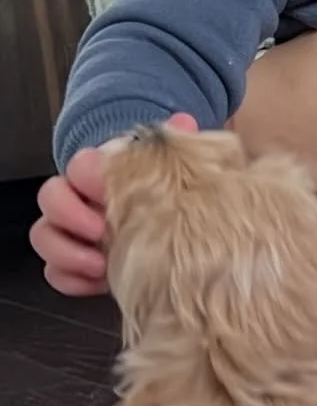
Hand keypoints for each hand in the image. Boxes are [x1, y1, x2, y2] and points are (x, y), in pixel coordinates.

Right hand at [31, 113, 197, 296]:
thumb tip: (184, 121)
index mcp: (100, 171)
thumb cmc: (160, 190)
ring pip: (44, 236)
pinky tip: (100, 284)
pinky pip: (55, 273)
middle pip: (50, 198)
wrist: (161, 221)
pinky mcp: (74, 264)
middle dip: (71, 216)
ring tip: (101, 265)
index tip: (107, 190)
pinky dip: (72, 280)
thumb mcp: (173, 167)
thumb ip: (176, 143)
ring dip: (67, 253)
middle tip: (102, 232)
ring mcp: (72, 233)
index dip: (87, 177)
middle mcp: (78, 199)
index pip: (79, 165)